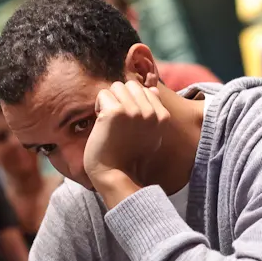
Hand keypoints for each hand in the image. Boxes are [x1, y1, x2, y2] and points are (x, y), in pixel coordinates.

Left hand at [83, 81, 169, 200]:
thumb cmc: (129, 156)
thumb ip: (154, 111)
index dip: (131, 103)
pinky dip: (98, 107)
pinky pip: (103, 94)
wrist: (114, 174)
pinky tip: (101, 124)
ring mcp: (134, 111)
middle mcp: (151, 112)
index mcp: (163, 116)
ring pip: (116, 86)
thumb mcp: (151, 134)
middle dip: (120, 99)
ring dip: (109, 101)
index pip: (144, 89)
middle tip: (116, 121)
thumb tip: (152, 89)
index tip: (127, 123)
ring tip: (109, 122)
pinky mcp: (116, 112)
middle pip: (130, 85)